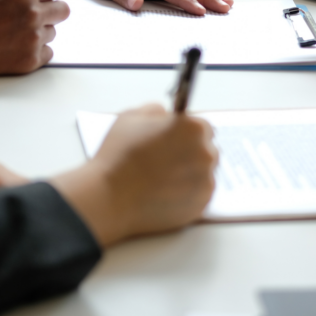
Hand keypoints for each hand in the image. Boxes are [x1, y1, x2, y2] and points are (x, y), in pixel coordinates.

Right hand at [0, 0, 69, 79]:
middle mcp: (31, 14)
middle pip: (62, 11)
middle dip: (51, 12)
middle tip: (36, 17)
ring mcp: (33, 39)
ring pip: (52, 33)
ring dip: (39, 34)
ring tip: (12, 36)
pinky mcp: (31, 60)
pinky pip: (47, 53)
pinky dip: (35, 52)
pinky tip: (13, 49)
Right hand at [49, 104, 217, 246]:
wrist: (108, 197)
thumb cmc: (117, 156)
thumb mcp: (131, 117)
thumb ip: (156, 111)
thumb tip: (165, 114)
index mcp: (193, 128)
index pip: (203, 127)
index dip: (187, 134)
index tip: (175, 141)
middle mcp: (206, 153)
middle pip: (206, 150)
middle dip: (190, 154)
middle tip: (166, 162)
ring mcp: (205, 181)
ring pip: (204, 174)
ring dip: (190, 174)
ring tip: (162, 179)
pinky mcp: (201, 205)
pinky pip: (200, 195)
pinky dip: (187, 195)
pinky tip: (166, 193)